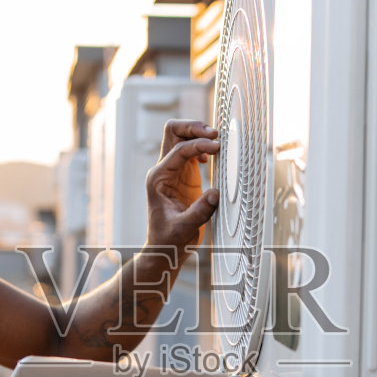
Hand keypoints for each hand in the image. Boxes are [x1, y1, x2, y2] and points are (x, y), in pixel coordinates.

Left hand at [145, 120, 219, 250]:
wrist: (165, 248)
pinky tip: (212, 155)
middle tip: (215, 133)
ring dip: (198, 134)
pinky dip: (202, 147)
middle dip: (193, 127)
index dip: (198, 145)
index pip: (179, 150)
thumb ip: (199, 211)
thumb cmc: (169, 240)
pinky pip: (191, 151)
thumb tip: (216, 194)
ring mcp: (173, 170)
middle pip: (173, 132)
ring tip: (217, 140)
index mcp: (158, 178)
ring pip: (181, 138)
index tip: (217, 147)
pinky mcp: (184, 175)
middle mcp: (163, 170)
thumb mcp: (184, 228)